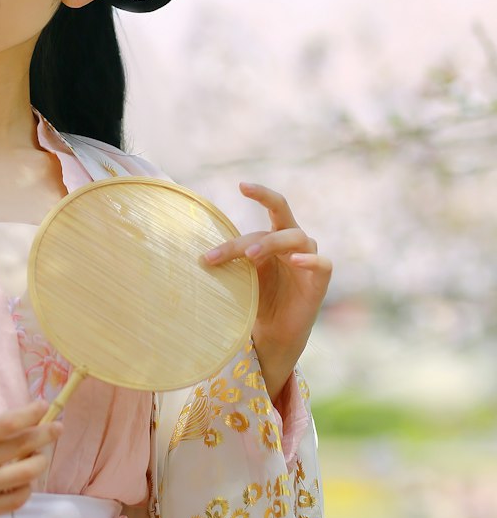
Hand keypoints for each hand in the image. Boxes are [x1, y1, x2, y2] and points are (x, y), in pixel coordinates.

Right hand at [0, 400, 60, 517]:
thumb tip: (26, 424)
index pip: (6, 424)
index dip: (31, 414)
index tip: (45, 407)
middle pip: (21, 447)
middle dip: (45, 435)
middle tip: (57, 428)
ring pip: (25, 474)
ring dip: (39, 461)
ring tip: (38, 456)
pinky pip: (18, 498)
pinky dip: (27, 487)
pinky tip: (23, 481)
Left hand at [203, 182, 331, 400]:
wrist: (274, 332)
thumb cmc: (257, 299)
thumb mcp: (241, 275)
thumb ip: (228, 259)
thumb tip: (194, 253)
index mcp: (276, 236)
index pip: (273, 206)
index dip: (261, 193)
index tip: (241, 185)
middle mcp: (295, 242)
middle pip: (281, 218)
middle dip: (262, 213)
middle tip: (227, 242)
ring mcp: (310, 258)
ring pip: (296, 238)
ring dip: (271, 243)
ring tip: (250, 255)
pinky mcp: (321, 279)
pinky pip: (322, 262)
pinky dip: (309, 260)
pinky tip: (295, 261)